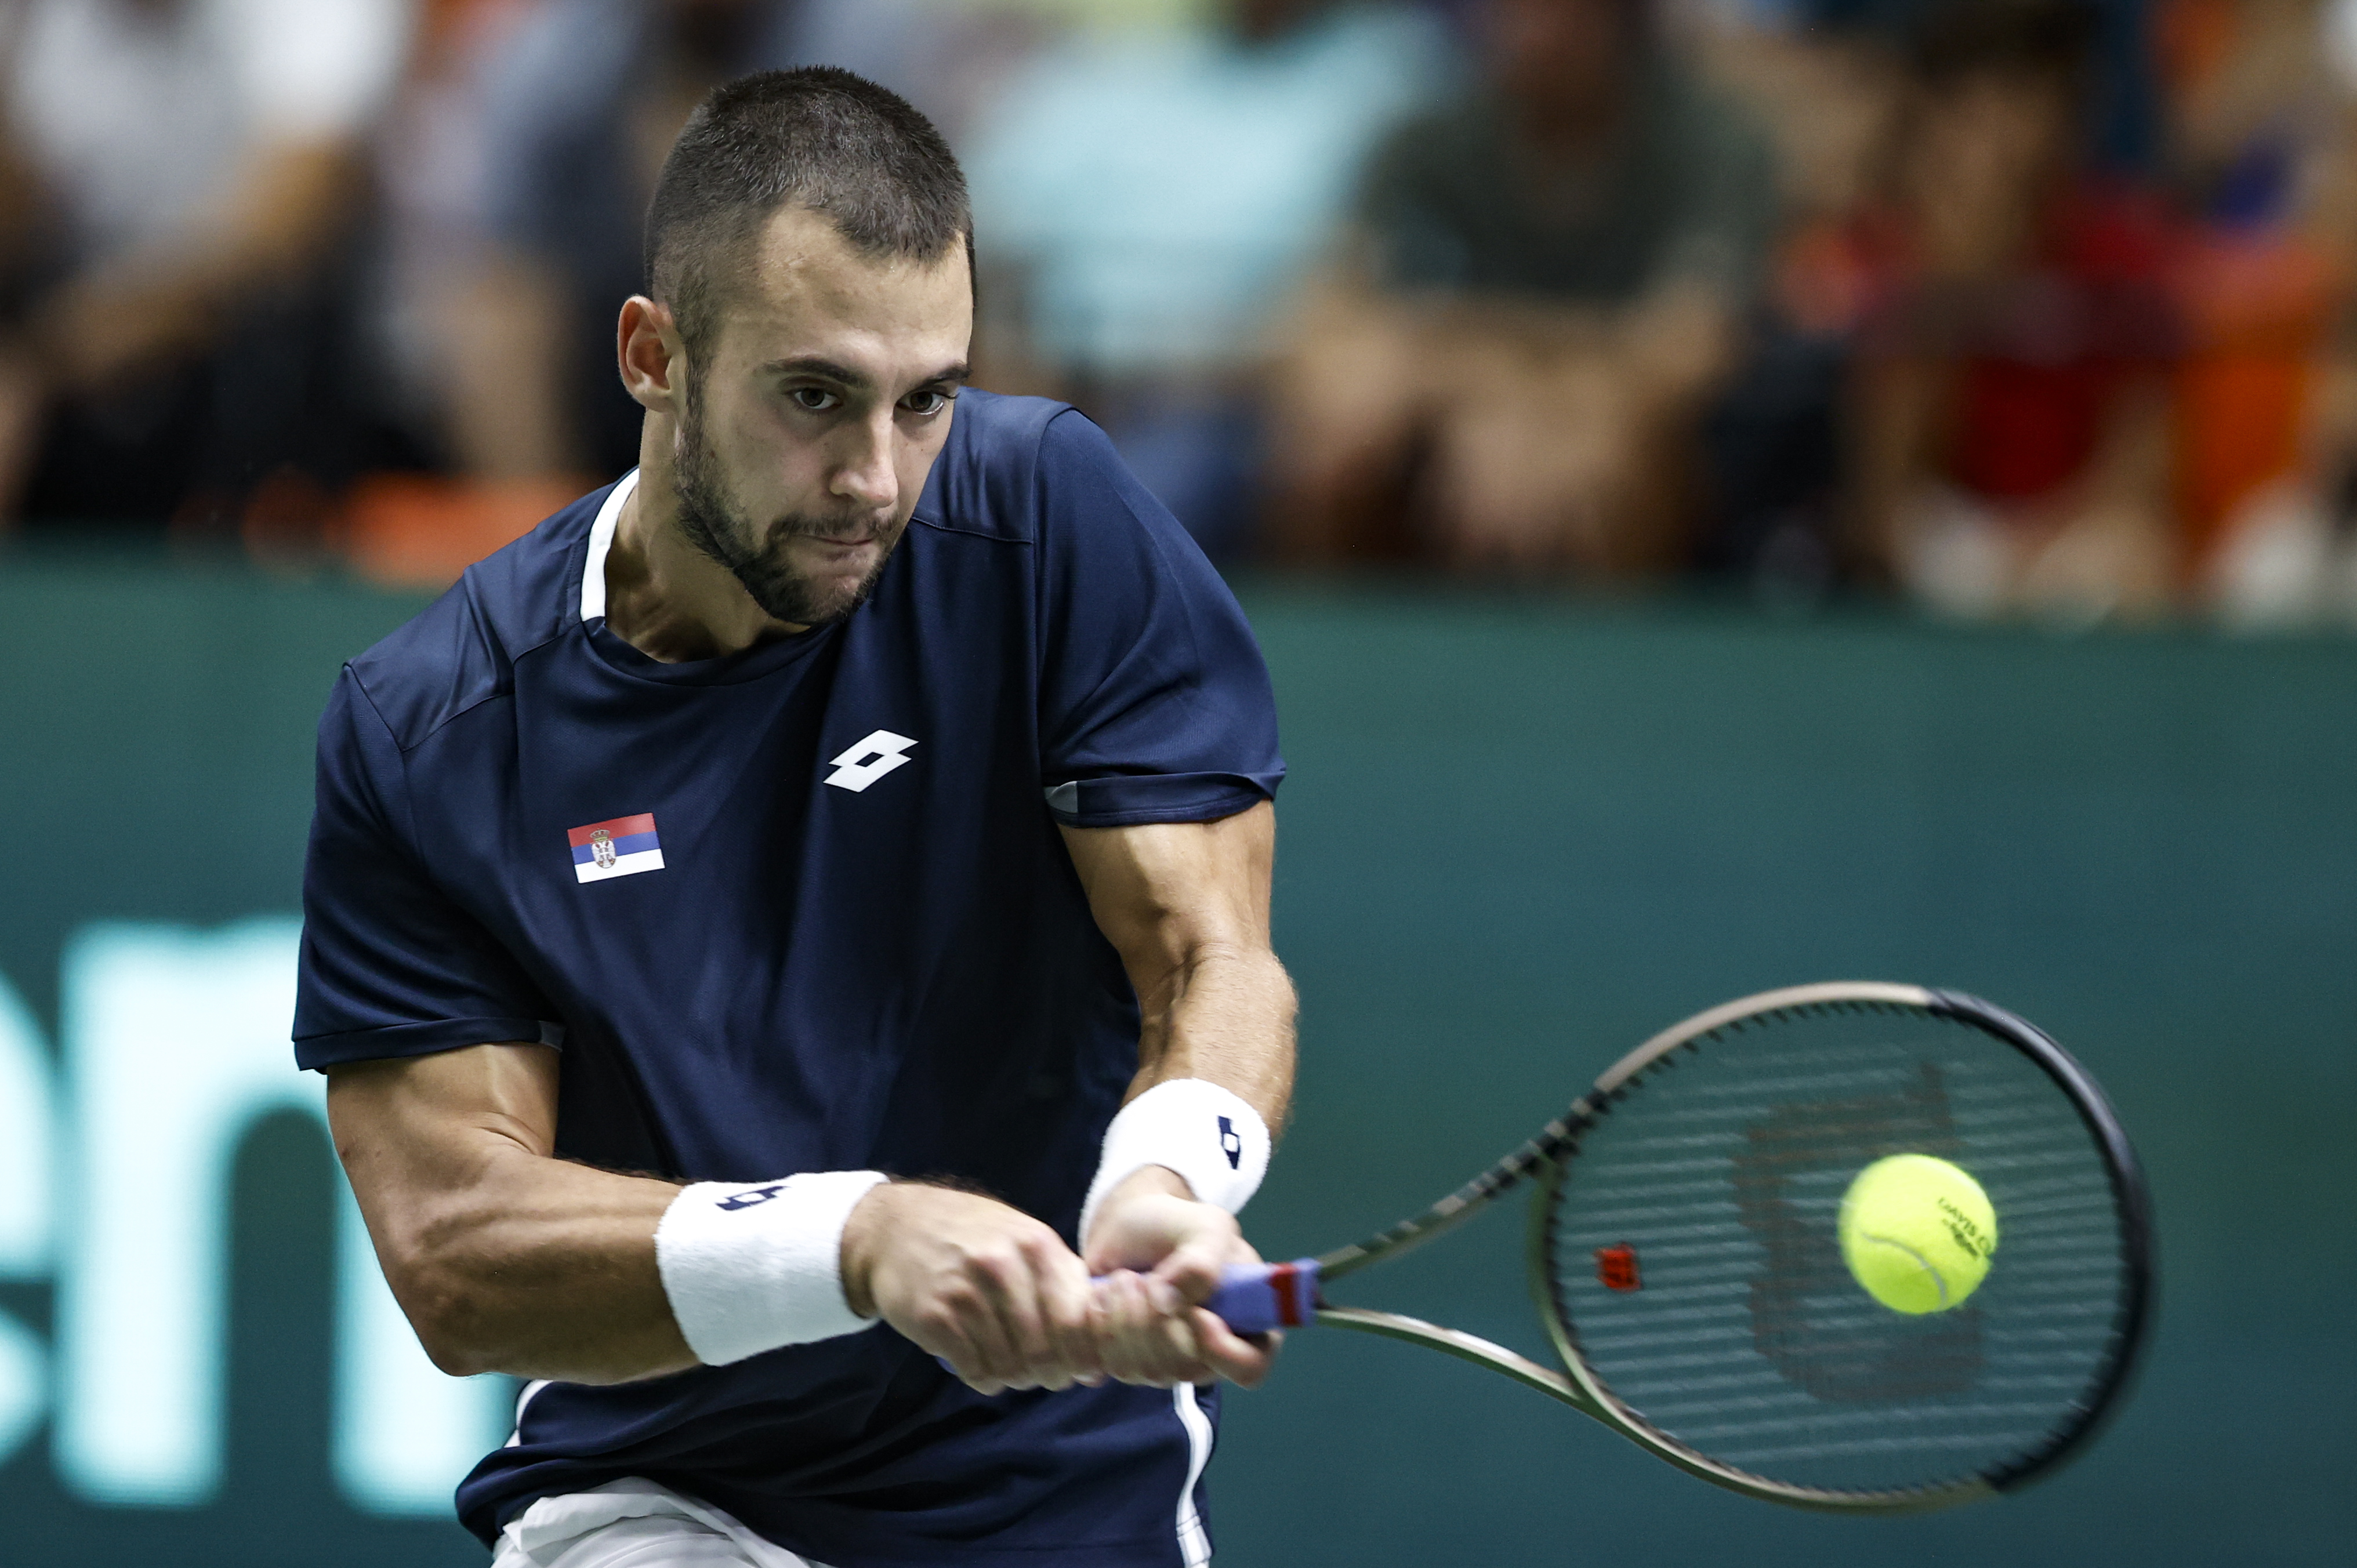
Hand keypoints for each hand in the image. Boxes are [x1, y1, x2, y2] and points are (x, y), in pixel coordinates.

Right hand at [841, 1182, 1103, 1394]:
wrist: (896, 1226)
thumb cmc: (972, 1236)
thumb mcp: (1023, 1238)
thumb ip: (1064, 1282)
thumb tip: (1099, 1347)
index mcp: (1035, 1245)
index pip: (1076, 1320)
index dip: (1084, 1354)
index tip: (1081, 1367)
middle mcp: (1002, 1266)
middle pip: (1044, 1350)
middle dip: (1051, 1374)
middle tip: (1047, 1376)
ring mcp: (964, 1292)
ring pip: (1009, 1366)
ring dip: (1016, 1378)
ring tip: (1011, 1368)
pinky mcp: (933, 1317)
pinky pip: (974, 1370)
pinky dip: (984, 1379)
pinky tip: (982, 1368)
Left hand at [1083, 1167, 1280, 1390]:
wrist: (1131, 1227)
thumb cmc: (1178, 1225)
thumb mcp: (1206, 1226)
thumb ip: (1202, 1261)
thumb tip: (1170, 1305)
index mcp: (1247, 1326)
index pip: (1248, 1368)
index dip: (1221, 1350)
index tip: (1196, 1313)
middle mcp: (1209, 1355)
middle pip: (1184, 1370)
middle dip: (1155, 1320)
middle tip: (1145, 1278)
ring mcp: (1167, 1364)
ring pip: (1142, 1371)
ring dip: (1123, 1318)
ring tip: (1124, 1278)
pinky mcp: (1127, 1362)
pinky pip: (1107, 1366)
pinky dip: (1098, 1325)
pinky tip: (1103, 1294)